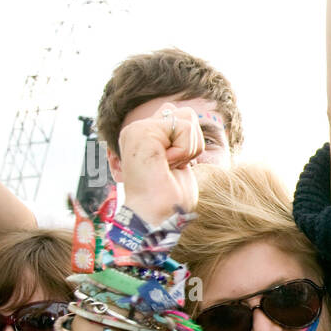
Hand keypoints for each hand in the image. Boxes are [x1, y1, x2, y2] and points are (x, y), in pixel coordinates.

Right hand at [115, 102, 203, 224]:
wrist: (156, 217)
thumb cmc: (170, 200)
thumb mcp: (180, 161)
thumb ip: (180, 137)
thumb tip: (185, 114)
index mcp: (145, 136)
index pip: (179, 115)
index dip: (189, 142)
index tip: (174, 166)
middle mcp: (138, 129)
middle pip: (186, 113)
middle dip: (192, 143)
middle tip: (173, 166)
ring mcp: (138, 128)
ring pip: (187, 118)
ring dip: (189, 148)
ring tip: (169, 166)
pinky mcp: (142, 130)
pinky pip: (184, 128)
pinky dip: (184, 150)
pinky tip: (166, 165)